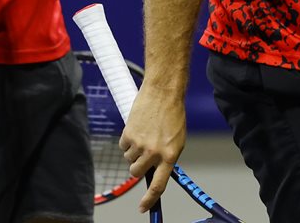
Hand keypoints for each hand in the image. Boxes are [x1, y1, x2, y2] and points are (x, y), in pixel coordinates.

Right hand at [119, 84, 185, 212]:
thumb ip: (167, 157)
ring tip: (143, 135)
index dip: (149, 200)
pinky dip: (127, 140)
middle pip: (137, 173)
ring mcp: (140, 144)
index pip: (158, 185)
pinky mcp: (128, 134)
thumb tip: (156, 171)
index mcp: (170, 156)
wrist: (163, 92)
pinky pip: (122, 146)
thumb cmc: (172, 114)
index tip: (142, 207)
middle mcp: (155, 153)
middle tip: (143, 153)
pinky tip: (136, 128)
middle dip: (137, 166)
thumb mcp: (176, 139)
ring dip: (133, 151)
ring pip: (128, 159)